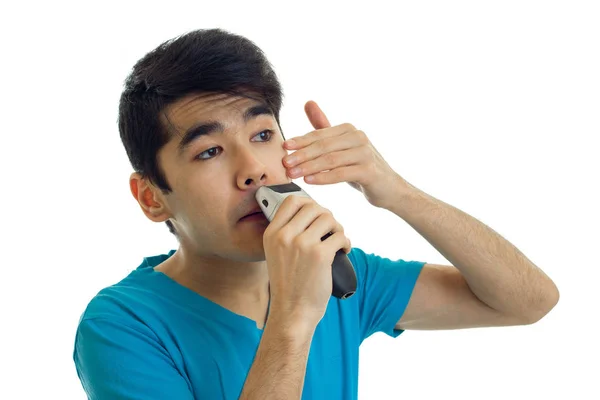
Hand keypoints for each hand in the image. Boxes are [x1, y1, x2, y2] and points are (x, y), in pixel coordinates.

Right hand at [262, 195, 351, 329]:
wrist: (292, 311)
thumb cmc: (288, 284)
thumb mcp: (275, 254)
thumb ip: (285, 233)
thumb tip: (309, 211)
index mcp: (272, 234)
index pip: (291, 201)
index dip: (308, 203)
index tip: (315, 214)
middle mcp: (284, 236)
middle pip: (313, 207)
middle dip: (326, 216)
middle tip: (330, 230)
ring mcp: (302, 244)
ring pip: (328, 219)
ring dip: (337, 228)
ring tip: (337, 241)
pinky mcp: (320, 255)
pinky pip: (340, 236)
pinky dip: (346, 243)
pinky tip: (343, 251)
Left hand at [282, 101, 405, 208]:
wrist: (388, 188)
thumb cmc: (361, 167)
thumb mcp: (342, 146)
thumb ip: (324, 127)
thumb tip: (308, 102)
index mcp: (349, 129)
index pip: (320, 134)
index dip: (300, 140)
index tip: (284, 147)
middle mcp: (358, 137)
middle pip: (323, 146)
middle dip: (301, 154)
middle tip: (284, 163)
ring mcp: (365, 153)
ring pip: (330, 159)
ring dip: (309, 167)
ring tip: (293, 174)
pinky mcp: (369, 170)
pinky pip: (341, 173)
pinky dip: (323, 177)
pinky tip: (309, 180)